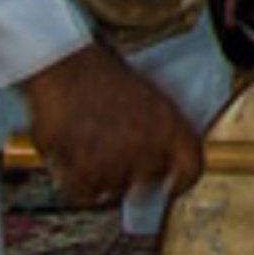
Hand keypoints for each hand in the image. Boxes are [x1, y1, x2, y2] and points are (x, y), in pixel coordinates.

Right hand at [15, 39, 203, 206]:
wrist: (62, 63)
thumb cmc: (100, 75)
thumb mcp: (146, 95)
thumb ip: (158, 130)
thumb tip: (159, 161)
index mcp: (169, 123)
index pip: (191, 166)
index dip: (182, 182)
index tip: (169, 187)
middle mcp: (147, 145)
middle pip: (147, 180)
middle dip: (131, 172)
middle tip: (112, 154)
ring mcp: (116, 160)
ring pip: (112, 188)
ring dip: (99, 174)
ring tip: (86, 144)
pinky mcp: (85, 170)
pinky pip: (84, 191)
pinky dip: (74, 179)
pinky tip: (70, 155)